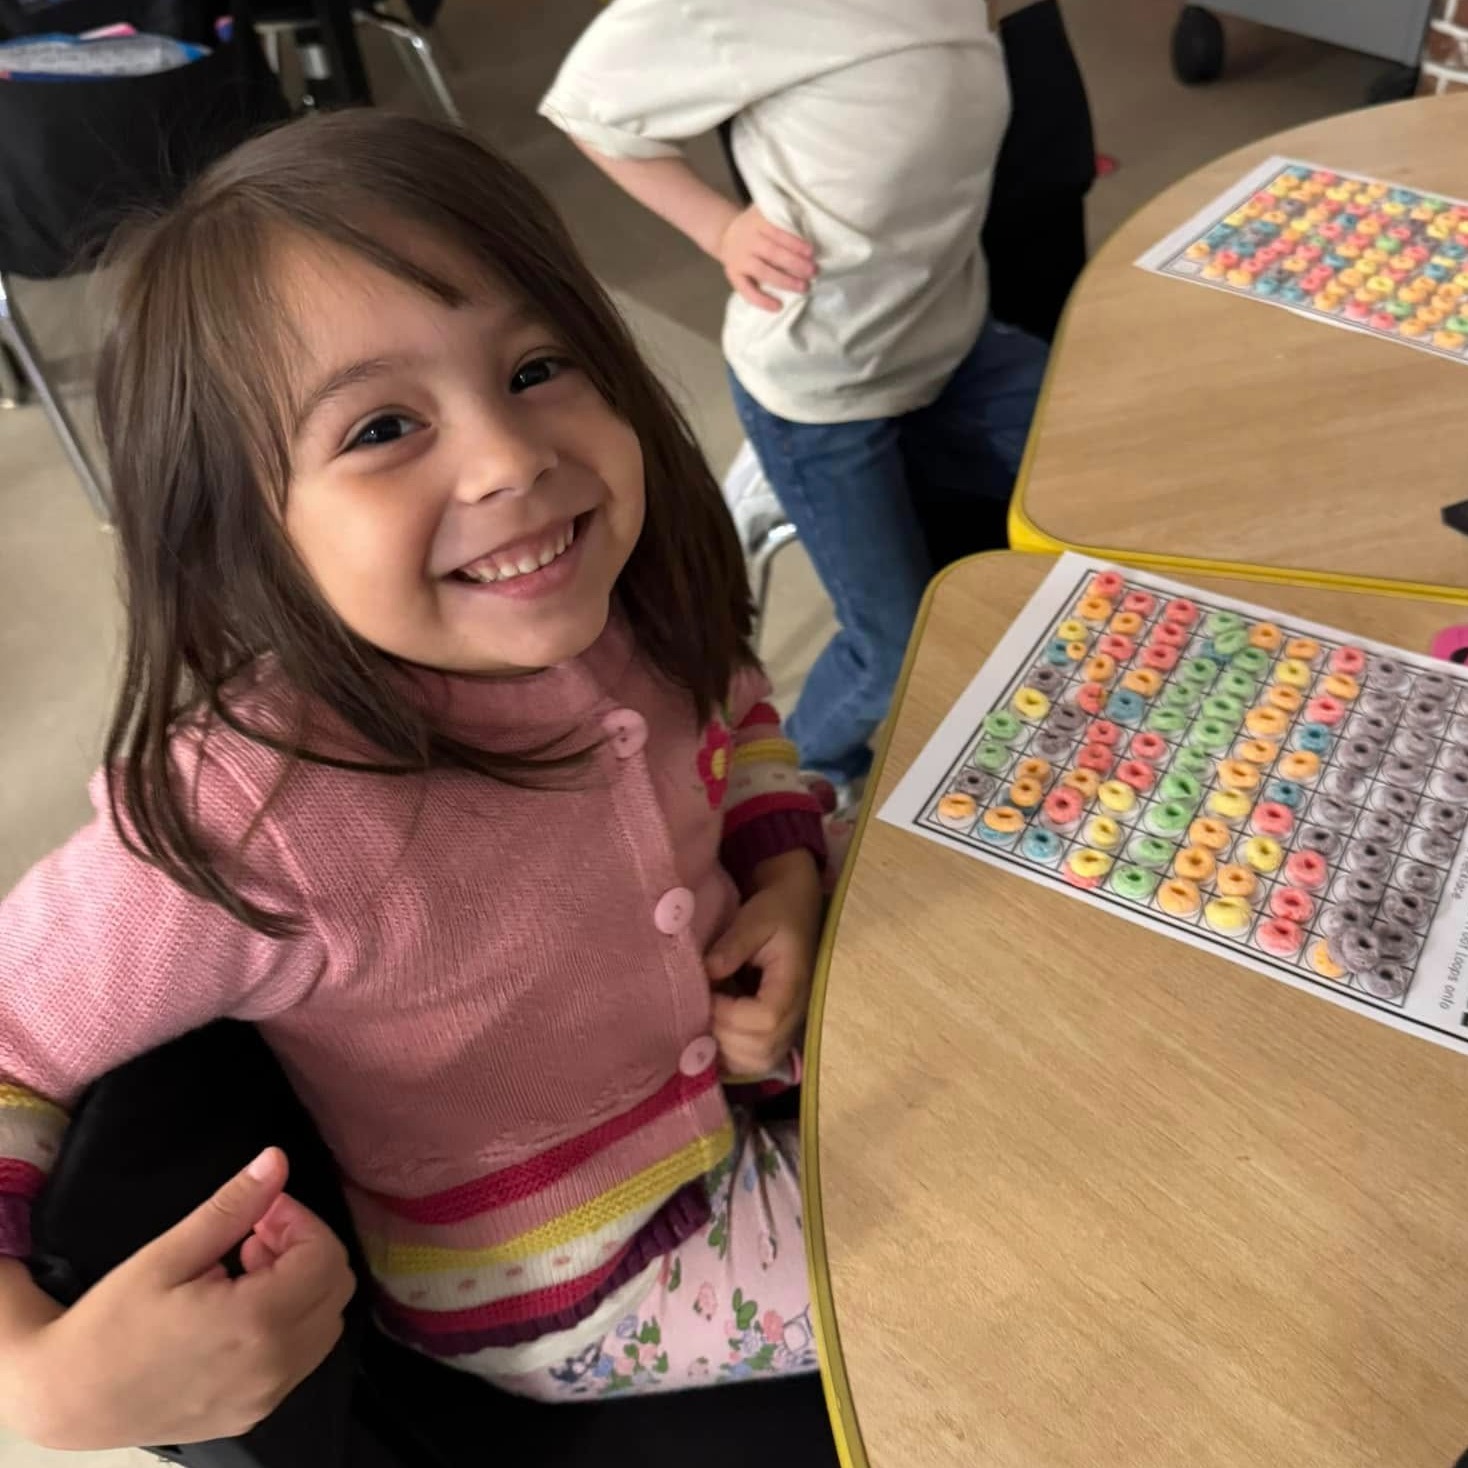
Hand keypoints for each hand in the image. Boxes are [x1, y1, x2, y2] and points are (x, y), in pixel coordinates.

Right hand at [17, 1147, 353, 1450]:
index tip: (262, 1212)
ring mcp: (266, 1397)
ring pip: (325, 1326)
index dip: (301, 1222)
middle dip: (305, 1250)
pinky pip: (301, 1359)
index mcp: (255, 1323)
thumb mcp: (168, 1255)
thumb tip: (277, 1160)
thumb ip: (233, 1207)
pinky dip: (290, 1324)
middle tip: (254, 1235)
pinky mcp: (253, 1413)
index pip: (325, 1257)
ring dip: (301, 1287)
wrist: (66, 1399)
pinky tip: (242, 1309)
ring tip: (245, 1270)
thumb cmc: (110, 1324)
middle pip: (336, 1290)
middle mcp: (273, 1367)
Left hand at [705, 851, 822, 1075]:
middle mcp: (796, 1013)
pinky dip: (728, 1057)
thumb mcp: (754, 918)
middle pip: (761, 1049)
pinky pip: (753, 1063)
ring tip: (704, 1020)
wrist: (794, 911)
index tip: (708, 993)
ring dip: (723, 1049)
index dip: (730, 1014)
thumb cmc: (775, 912)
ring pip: (756, 1062)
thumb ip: (732, 946)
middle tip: (701, 1007)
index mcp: (793, 983)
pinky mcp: (776, 1034)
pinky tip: (709, 1035)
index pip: (766, 1018)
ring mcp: (787, 1028)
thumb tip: (707, 972)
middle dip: (722, 1034)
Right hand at [714, 205, 816, 312]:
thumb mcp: (766, 214)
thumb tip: (810, 228)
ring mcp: (739, 260)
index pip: (777, 233)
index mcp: (757, 223)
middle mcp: (747, 241)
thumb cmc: (756, 227)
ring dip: (785, 281)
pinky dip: (762, 301)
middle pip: (773, 253)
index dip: (794, 243)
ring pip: (763, 272)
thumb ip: (782, 218)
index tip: (811, 252)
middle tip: (814, 272)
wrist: (726, 235)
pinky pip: (747, 291)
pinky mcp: (734, 276)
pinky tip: (778, 306)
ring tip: (804, 287)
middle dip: (795, 264)